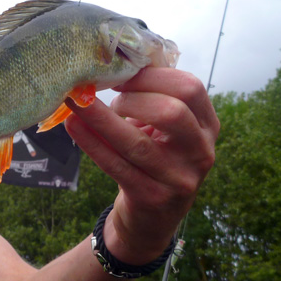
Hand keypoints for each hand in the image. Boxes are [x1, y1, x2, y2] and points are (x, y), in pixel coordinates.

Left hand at [64, 68, 218, 263]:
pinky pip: (116, 166)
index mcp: (208, 125)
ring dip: (101, 118)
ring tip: (75, 102)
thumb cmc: (154, 159)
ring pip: (138, 143)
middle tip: (107, 95)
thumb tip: (111, 62)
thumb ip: (151, 97)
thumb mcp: (164, 128)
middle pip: (173, 111)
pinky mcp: (152, 198)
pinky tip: (73, 125)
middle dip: (134, 96)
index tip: (120, 72)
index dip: (152, 75)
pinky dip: (91, 143)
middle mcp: (201, 152)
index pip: (190, 88)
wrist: (152, 218)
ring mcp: (179, 178)